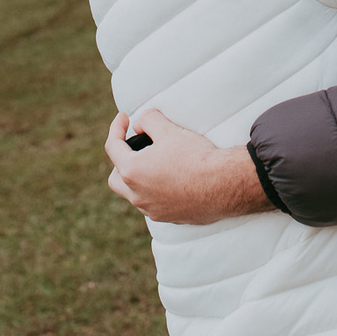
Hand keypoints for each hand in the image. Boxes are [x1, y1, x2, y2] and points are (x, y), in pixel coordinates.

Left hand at [104, 110, 270, 223]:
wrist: (224, 184)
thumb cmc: (195, 156)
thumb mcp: (169, 129)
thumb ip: (148, 120)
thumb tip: (140, 123)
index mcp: (132, 172)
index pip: (112, 147)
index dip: (116, 128)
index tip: (124, 117)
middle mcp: (138, 195)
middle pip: (116, 178)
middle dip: (121, 161)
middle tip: (134, 148)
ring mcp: (153, 210)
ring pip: (134, 194)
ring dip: (139, 178)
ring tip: (155, 163)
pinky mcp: (170, 218)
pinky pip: (153, 204)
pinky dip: (155, 191)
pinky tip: (171, 180)